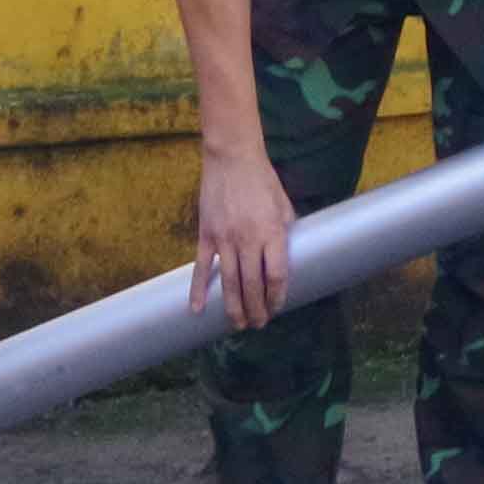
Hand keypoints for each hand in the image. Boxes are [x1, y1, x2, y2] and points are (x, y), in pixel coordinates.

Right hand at [191, 142, 295, 328]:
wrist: (232, 158)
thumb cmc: (263, 180)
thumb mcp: (284, 205)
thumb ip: (285, 231)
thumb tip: (286, 254)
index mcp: (272, 232)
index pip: (276, 276)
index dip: (277, 297)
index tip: (277, 307)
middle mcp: (249, 239)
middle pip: (253, 285)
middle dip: (257, 309)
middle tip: (258, 324)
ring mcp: (225, 238)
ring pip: (229, 282)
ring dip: (233, 307)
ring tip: (238, 324)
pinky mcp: (206, 234)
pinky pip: (201, 268)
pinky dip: (198, 290)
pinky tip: (197, 309)